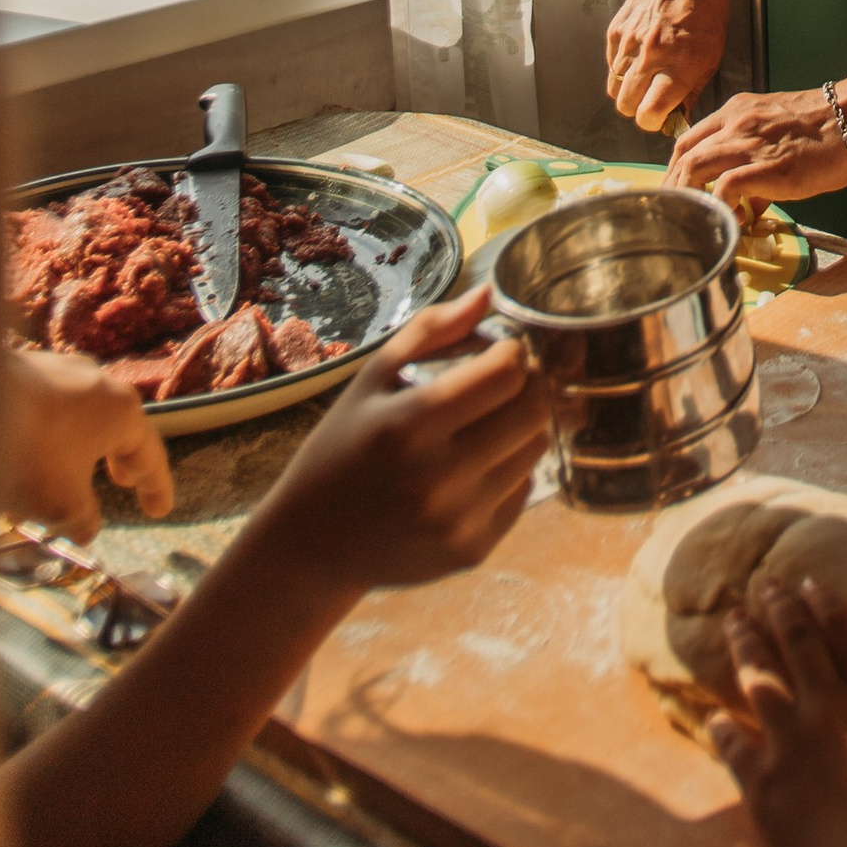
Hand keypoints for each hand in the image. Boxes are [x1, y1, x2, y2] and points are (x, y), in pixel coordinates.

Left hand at [2, 345, 174, 540]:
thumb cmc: (31, 455)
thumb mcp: (63, 504)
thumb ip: (82, 519)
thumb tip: (87, 528)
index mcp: (120, 410)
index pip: (148, 453)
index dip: (156, 487)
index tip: (159, 510)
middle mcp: (92, 380)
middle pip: (112, 425)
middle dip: (115, 456)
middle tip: (120, 479)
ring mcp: (51, 368)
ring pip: (73, 415)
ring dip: (72, 447)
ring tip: (59, 475)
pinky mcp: (13, 369)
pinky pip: (39, 408)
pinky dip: (40, 435)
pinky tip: (19, 455)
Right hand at [256, 286, 550, 599]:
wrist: (312, 544)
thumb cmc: (340, 450)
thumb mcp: (370, 380)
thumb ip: (431, 331)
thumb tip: (486, 295)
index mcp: (409, 424)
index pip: (506, 374)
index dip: (513, 354)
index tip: (501, 351)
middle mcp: (439, 476)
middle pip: (533, 412)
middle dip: (529, 386)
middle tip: (507, 382)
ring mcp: (459, 519)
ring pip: (534, 451)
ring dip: (522, 427)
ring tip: (487, 423)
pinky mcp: (472, 551)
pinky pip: (522, 493)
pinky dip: (509, 470)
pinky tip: (474, 467)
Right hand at [605, 0, 728, 131]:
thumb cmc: (706, 10)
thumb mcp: (712, 55)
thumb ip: (692, 90)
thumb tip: (679, 116)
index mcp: (679, 64)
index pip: (649, 114)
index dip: (653, 122)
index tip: (660, 118)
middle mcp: (651, 55)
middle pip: (626, 105)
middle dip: (638, 109)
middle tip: (652, 99)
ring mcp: (630, 42)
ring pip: (614, 87)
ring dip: (627, 90)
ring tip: (645, 77)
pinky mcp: (616, 30)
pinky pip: (611, 64)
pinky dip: (622, 68)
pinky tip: (639, 56)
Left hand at [669, 84, 846, 212]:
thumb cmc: (825, 128)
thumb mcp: (779, 137)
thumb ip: (756, 164)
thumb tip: (748, 204)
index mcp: (736, 112)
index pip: (688, 139)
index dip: (675, 169)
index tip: (677, 192)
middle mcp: (735, 123)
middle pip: (682, 154)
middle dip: (673, 187)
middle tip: (678, 214)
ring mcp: (749, 143)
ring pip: (694, 167)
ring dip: (689, 197)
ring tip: (696, 220)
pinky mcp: (767, 167)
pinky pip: (725, 187)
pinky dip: (720, 207)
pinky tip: (731, 223)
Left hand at [710, 578, 846, 846]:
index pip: (844, 631)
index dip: (824, 602)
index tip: (807, 582)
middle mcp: (827, 707)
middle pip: (797, 640)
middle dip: (778, 606)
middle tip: (763, 583)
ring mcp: (788, 742)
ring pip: (758, 675)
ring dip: (744, 642)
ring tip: (733, 620)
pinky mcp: (759, 781)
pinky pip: (730, 742)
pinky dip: (722, 726)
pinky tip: (715, 717)